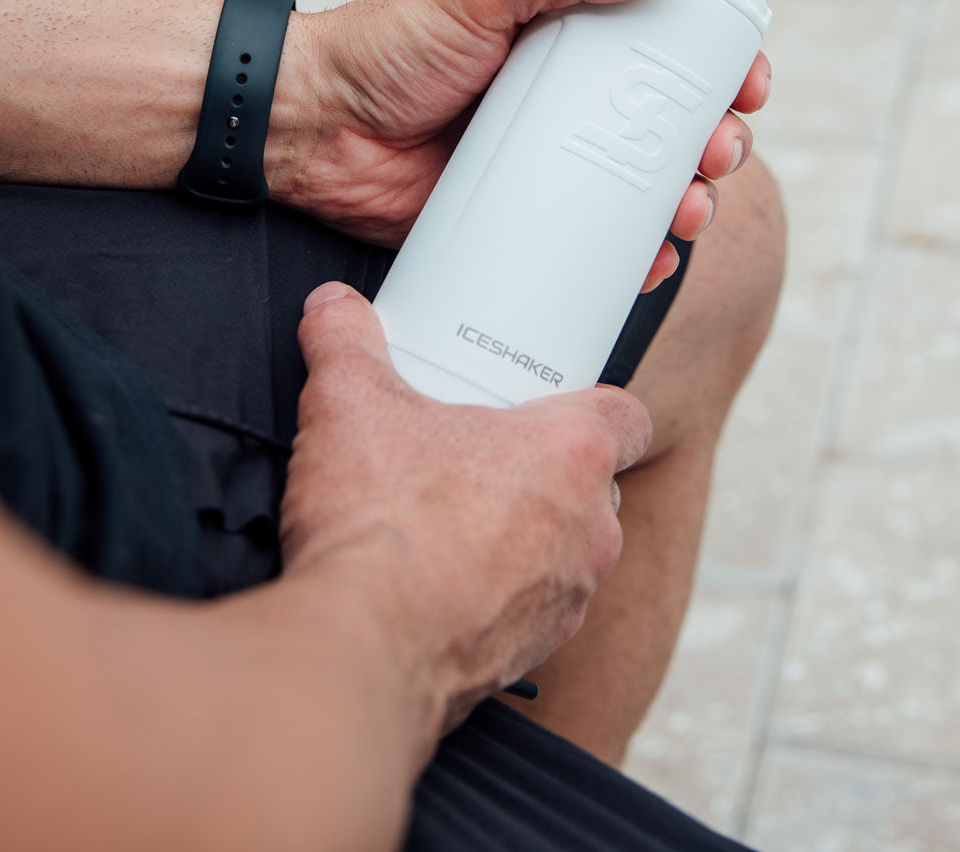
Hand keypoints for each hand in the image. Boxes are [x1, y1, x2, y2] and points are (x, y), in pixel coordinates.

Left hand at [270, 0, 770, 287]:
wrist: (308, 126)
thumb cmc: (384, 45)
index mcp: (566, 35)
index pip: (664, 43)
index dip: (718, 64)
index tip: (748, 81)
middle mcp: (564, 99)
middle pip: (668, 122)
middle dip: (714, 140)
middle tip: (720, 150)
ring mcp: (546, 162)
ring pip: (641, 188)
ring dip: (687, 200)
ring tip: (692, 208)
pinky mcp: (519, 218)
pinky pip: (590, 243)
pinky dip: (631, 257)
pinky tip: (652, 262)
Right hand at [282, 283, 652, 727]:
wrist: (365, 649)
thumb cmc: (383, 523)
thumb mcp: (350, 403)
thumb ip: (344, 340)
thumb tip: (331, 307)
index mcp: (572, 454)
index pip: (628, 416)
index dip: (595, 404)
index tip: (550, 402)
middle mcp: (591, 529)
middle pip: (595, 483)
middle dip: (546, 470)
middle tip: (481, 454)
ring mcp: (569, 598)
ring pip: (568, 549)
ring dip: (526, 535)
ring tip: (456, 519)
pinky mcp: (534, 652)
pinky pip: (535, 610)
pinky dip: (501, 594)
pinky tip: (442, 581)